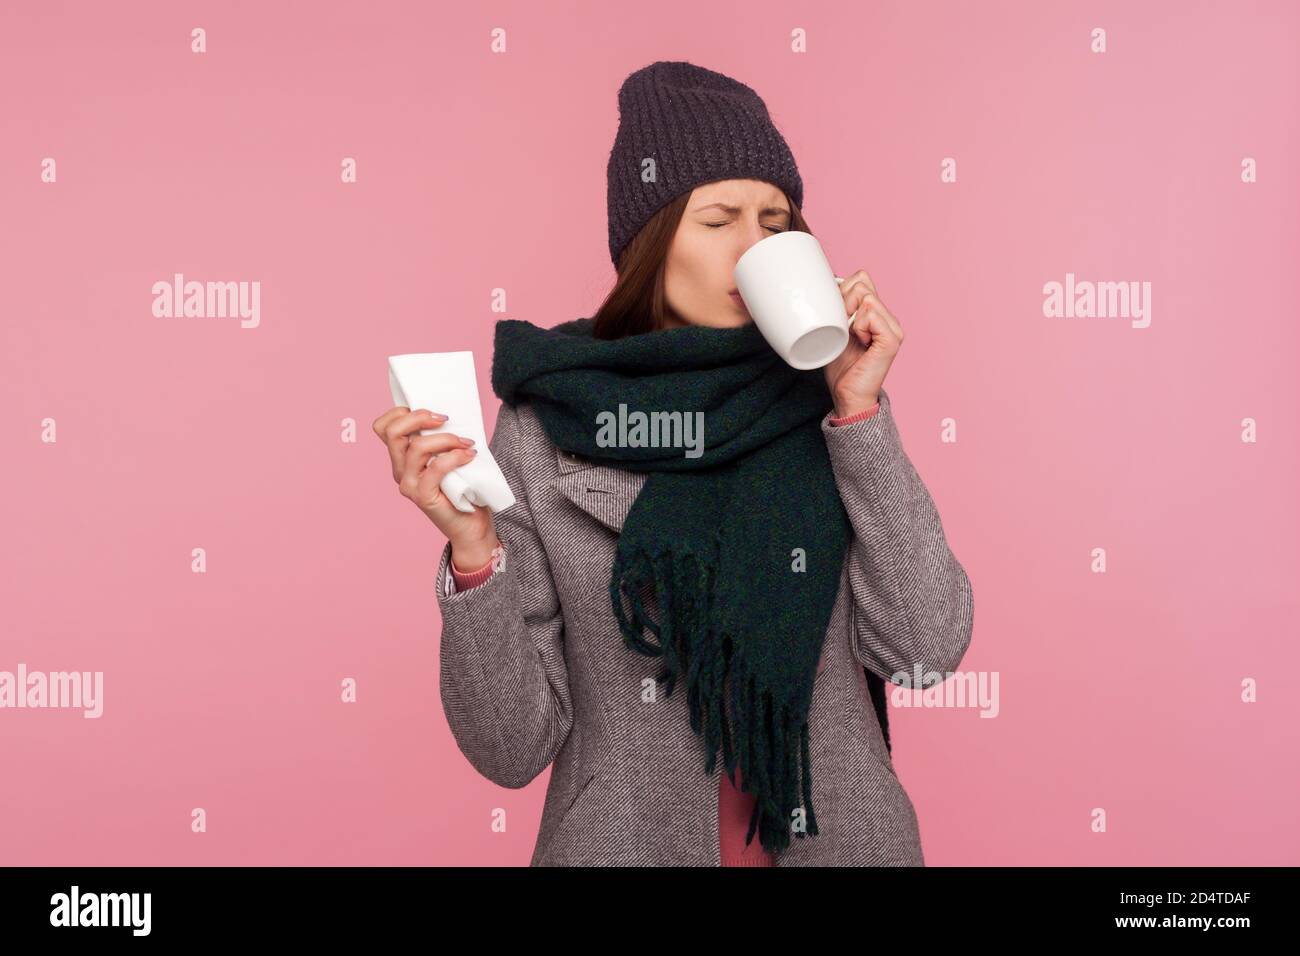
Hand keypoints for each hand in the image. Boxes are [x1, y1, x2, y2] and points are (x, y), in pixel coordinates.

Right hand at [372, 406, 496, 551]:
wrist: (471, 527)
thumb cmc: (464, 489)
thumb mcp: (447, 457)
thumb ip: (439, 439)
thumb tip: (449, 414)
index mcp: (401, 459)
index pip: (383, 428)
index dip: (401, 412)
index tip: (431, 414)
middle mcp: (400, 471)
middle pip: (393, 432)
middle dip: (420, 416)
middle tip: (446, 419)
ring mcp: (409, 485)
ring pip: (416, 447)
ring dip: (446, 438)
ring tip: (466, 443)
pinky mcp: (423, 497)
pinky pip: (435, 467)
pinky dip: (455, 456)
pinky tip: (470, 455)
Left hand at [822, 269, 902, 416]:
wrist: (847, 395)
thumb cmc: (840, 366)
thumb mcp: (835, 328)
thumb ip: (839, 306)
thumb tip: (830, 283)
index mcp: (877, 313)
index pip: (861, 279)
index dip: (842, 294)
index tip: (838, 319)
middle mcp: (889, 317)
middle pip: (861, 284)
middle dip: (843, 304)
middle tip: (843, 330)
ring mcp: (893, 327)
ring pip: (866, 297)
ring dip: (850, 319)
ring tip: (853, 339)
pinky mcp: (892, 339)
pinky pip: (871, 314)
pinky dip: (859, 327)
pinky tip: (860, 343)